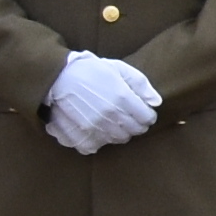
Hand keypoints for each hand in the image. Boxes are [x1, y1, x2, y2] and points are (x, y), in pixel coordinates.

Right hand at [41, 53, 162, 152]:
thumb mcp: (119, 68)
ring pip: (119, 139)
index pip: (147, 118)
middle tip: (127, 115)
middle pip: (135, 131)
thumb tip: (156, 102)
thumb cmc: (91, 70)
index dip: (147, 114)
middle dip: (135, 123)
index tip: (142, 110)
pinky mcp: (81, 136)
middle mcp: (111, 116)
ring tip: (111, 120)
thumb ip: (141, 85)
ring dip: (119, 131)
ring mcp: (96, 128)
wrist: (58, 76)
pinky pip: (98, 146)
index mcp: (123, 99)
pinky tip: (97, 129)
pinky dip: (99, 140)